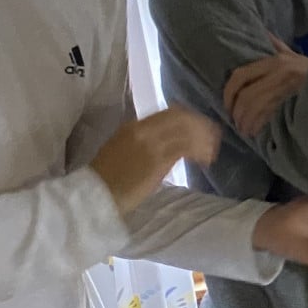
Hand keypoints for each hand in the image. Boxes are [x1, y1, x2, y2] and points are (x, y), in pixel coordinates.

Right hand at [89, 107, 220, 212]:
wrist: (95, 193)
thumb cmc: (106, 178)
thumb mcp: (122, 150)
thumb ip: (144, 143)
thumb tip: (165, 143)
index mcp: (133, 126)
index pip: (170, 113)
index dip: (190, 118)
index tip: (201, 127)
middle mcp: (144, 130)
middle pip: (182, 119)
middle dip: (202, 126)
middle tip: (213, 138)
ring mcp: (152, 144)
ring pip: (187, 132)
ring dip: (204, 140)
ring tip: (211, 153)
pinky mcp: (159, 160)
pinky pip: (186, 148)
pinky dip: (200, 152)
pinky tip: (206, 160)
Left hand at [223, 35, 307, 138]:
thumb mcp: (297, 57)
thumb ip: (279, 47)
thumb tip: (263, 33)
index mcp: (278, 61)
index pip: (241, 75)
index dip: (228, 93)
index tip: (227, 105)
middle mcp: (281, 73)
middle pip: (246, 94)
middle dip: (237, 112)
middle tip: (236, 123)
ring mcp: (290, 89)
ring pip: (256, 108)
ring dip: (246, 122)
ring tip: (246, 130)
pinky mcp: (298, 104)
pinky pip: (270, 117)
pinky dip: (259, 127)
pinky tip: (257, 132)